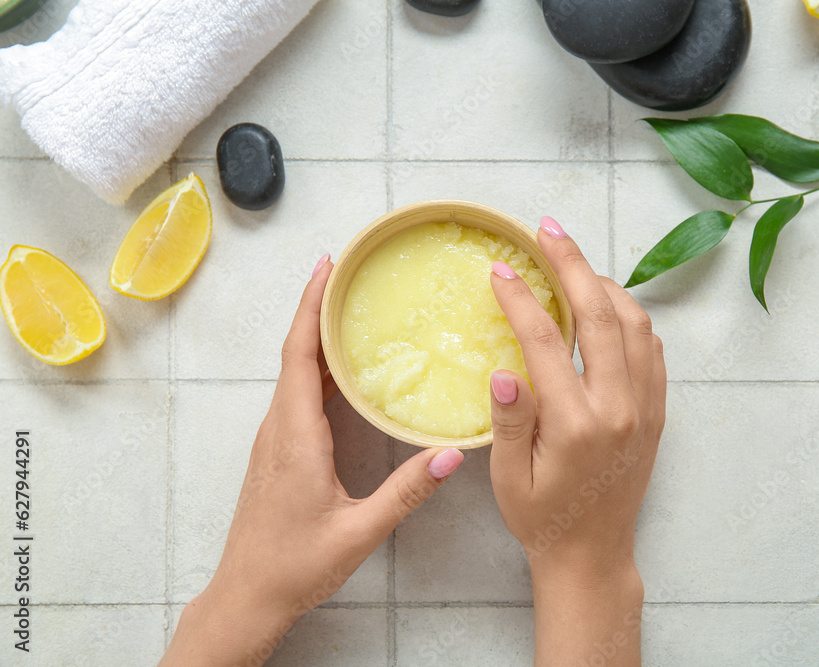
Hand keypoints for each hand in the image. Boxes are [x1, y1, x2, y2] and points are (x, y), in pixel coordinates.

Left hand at [162, 256, 464, 666]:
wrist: (247, 596)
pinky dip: (315, 368)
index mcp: (295, 437)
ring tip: (347, 309)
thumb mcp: (358, 531)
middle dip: (317, 309)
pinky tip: (340, 369)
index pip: (300, 356)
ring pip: (294, 374)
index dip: (311, 308)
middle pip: (295, 354)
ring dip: (316, 337)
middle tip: (345, 273)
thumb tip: (451, 454)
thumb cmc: (295, 566)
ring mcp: (275, 439)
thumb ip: (406, 491)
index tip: (325, 267)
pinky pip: (296, 395)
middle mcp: (279, 428)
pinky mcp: (278, 452)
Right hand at [489, 217, 665, 665]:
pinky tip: (606, 306)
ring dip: (605, 285)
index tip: (500, 271)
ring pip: (635, 324)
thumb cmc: (542, 518)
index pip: (547, 343)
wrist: (592, 555)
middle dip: (572, 265)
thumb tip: (503, 368)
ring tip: (573, 265)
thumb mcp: (509, 477)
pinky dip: (630, 316)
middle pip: (600, 316)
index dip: (521, 301)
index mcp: (577, 425)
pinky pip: (651, 348)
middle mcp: (620, 409)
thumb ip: (510, 420)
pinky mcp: (656, 412)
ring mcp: (644, 408)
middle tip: (547, 230)